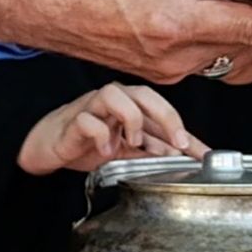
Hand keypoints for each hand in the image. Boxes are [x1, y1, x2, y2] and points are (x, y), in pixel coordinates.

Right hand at [17, 83, 203, 174]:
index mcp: (131, 104)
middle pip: (144, 93)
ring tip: (134, 142)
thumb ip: (153, 152)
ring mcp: (92, 107)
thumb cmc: (89, 142)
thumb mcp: (127, 151)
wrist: (49, 146)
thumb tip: (184, 158)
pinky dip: (100, 133)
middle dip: (166, 116)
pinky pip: (87, 118)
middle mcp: (115, 100)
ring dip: (130, 117)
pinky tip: (105, 150)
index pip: (163, 111)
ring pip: (114, 94)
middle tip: (178, 143)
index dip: (185, 131)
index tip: (202, 154)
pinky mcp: (73, 120)